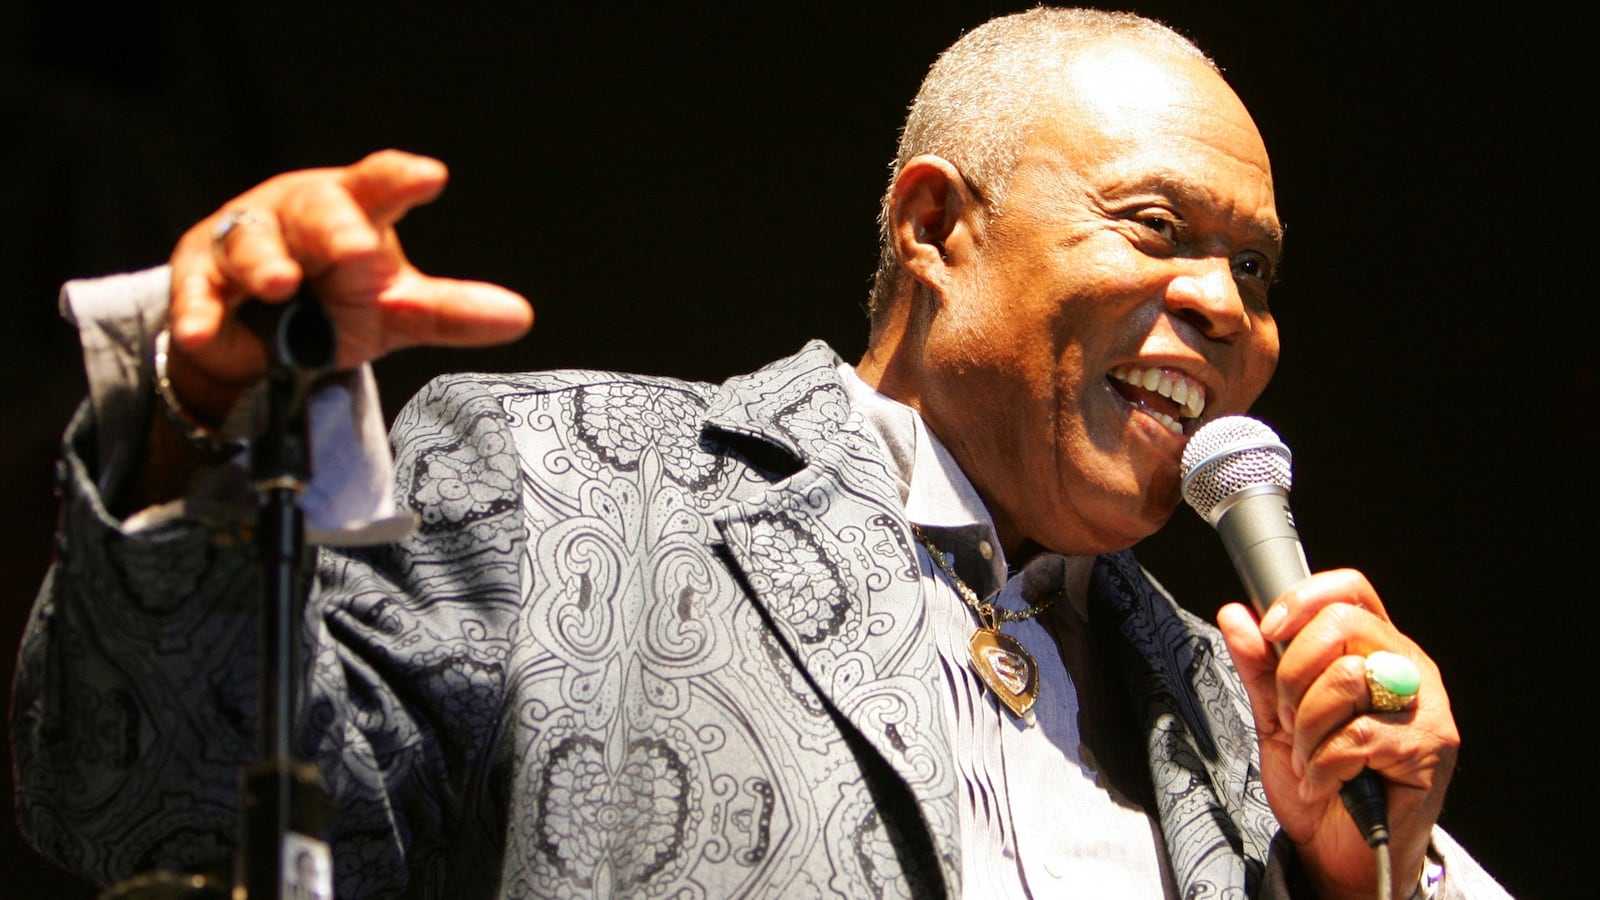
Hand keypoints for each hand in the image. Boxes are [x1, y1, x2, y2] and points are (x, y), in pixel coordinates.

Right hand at [165, 149, 533, 424]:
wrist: (264, 329)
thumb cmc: (337, 295)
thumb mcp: (394, 308)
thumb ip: (449, 311)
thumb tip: (520, 316)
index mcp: (355, 208)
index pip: (381, 184)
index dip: (401, 178)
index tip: (431, 177)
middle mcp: (300, 213)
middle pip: (316, 211)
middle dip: (333, 227)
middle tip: (355, 249)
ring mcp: (246, 239)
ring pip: (252, 243)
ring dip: (265, 265)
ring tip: (282, 285)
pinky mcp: (200, 276)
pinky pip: (199, 294)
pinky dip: (201, 314)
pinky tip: (204, 334)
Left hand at [1216, 569, 1457, 899]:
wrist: (1344, 853)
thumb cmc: (1320, 779)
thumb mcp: (1275, 716)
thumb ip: (1259, 666)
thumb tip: (1235, 614)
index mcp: (1375, 648)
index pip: (1350, 590)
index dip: (1304, 599)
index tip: (1270, 631)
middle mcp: (1407, 667)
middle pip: (1342, 624)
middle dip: (1293, 674)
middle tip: (1287, 718)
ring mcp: (1424, 707)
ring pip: (1344, 679)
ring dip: (1306, 726)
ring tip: (1306, 756)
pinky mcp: (1426, 750)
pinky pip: (1355, 735)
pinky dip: (1322, 764)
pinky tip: (1323, 782)